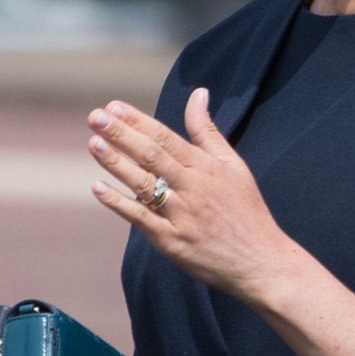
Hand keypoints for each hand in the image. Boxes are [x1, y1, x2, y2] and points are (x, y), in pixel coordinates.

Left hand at [87, 88, 291, 301]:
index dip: (139, 121)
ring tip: (94, 142)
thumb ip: (207, 131)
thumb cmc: (246, 210)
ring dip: (116, 163)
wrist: (260, 262)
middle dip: (121, 134)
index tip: (114, 106)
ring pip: (143, 184)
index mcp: (205, 167)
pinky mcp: (172, 243)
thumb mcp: (232, 165)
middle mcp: (193, 188)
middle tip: (95, 116)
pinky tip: (98, 187)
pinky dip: (118, 203)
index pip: (166, 138)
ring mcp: (181, 216)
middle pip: (152, 156)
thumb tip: (199, 93)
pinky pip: (141, 219)